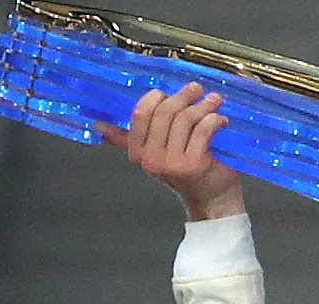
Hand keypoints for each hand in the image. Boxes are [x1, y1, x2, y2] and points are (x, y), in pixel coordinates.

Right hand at [97, 83, 242, 220]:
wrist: (211, 199)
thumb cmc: (187, 171)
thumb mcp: (155, 153)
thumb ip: (127, 139)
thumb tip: (98, 126)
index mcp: (138, 152)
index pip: (141, 114)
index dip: (156, 98)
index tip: (169, 92)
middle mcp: (151, 159)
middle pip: (165, 112)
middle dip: (183, 96)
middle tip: (197, 89)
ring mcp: (172, 162)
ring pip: (185, 118)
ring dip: (203, 105)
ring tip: (214, 101)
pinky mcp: (194, 164)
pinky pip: (203, 129)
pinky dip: (214, 119)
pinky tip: (221, 120)